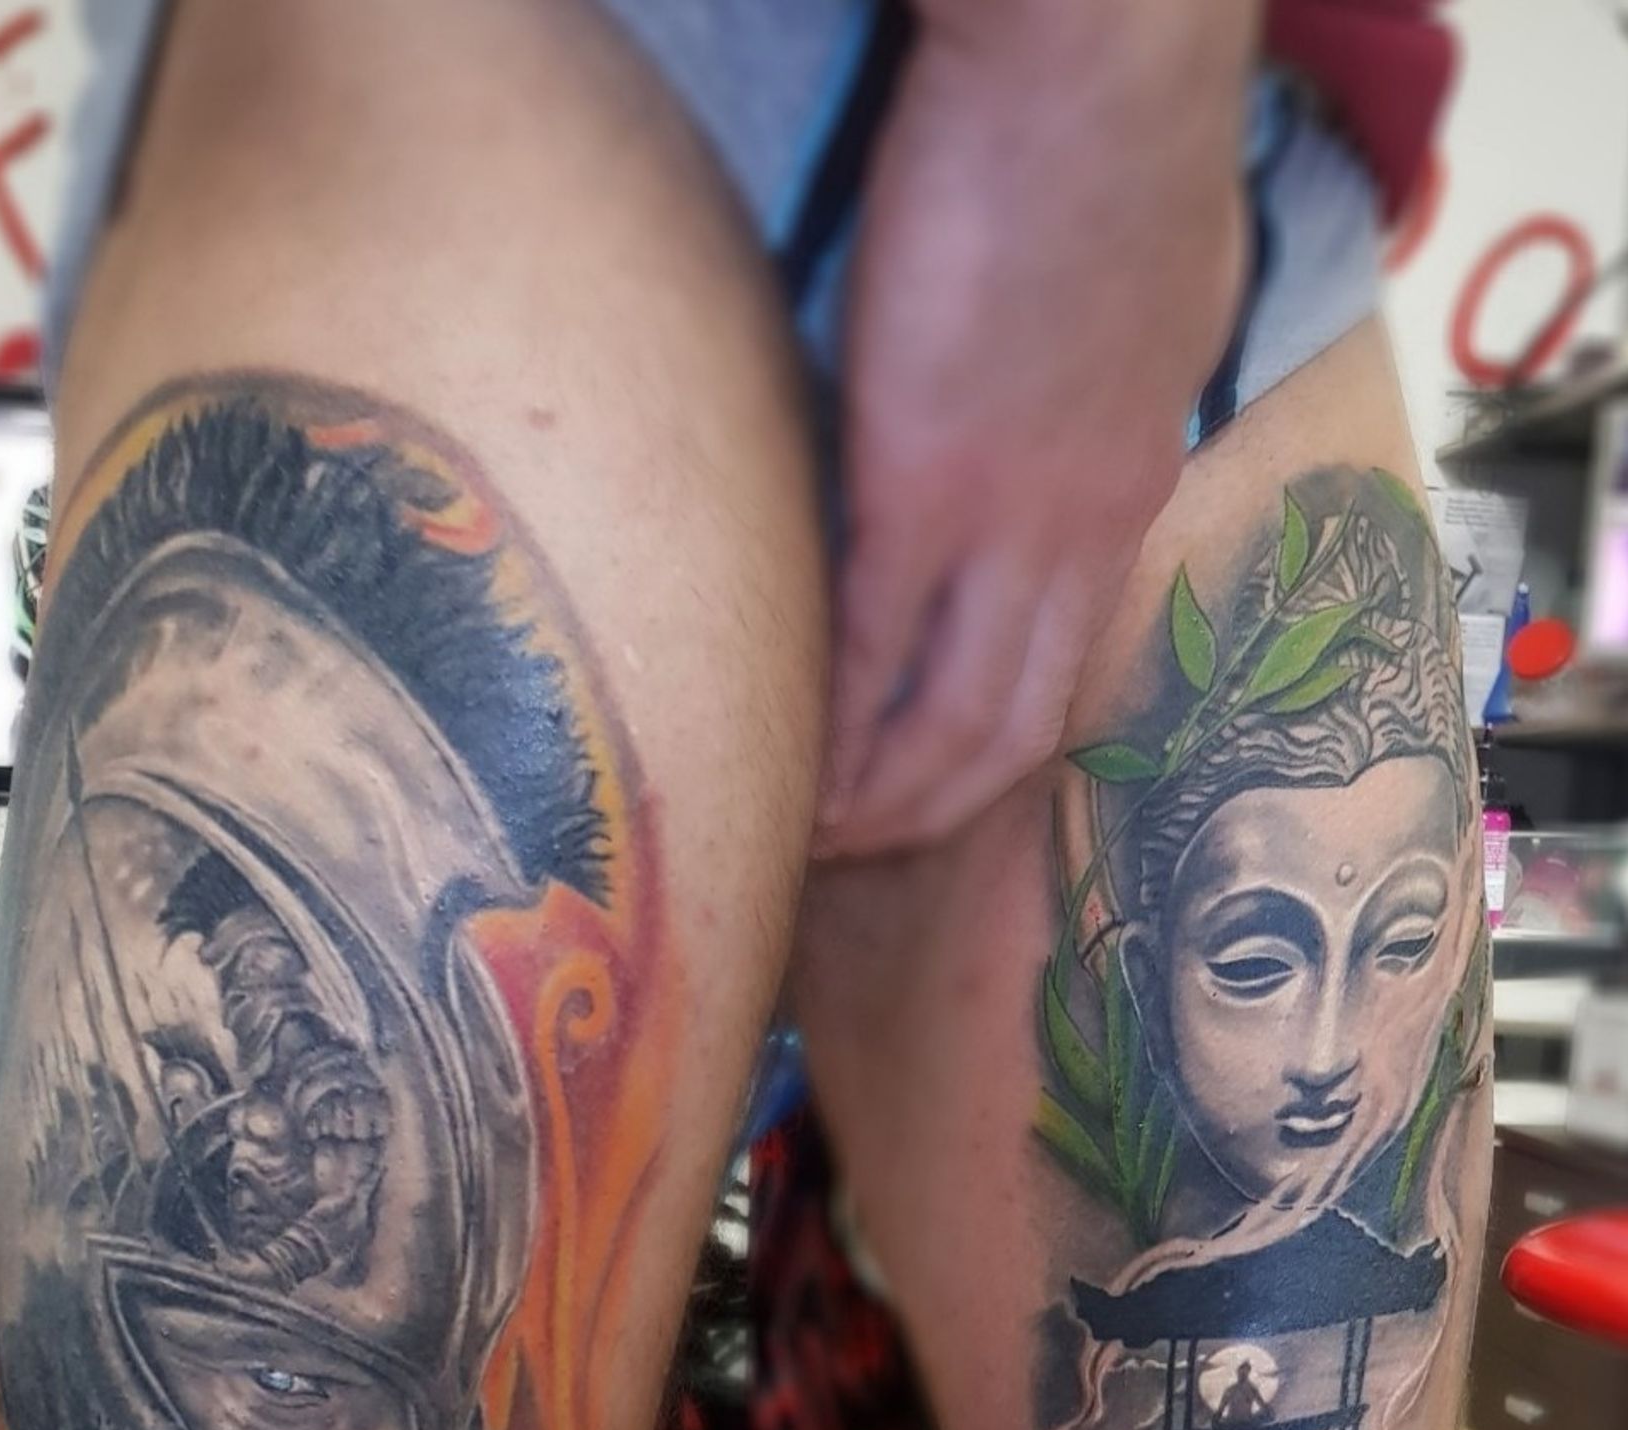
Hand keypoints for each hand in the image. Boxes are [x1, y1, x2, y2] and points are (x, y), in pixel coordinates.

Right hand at [815, 0, 1254, 857]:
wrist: (1093, 65)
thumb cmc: (1106, 138)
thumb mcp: (1138, 291)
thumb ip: (1098, 374)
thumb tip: (1060, 393)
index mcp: (1131, 481)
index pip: (1066, 660)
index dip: (995, 748)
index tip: (930, 785)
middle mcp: (1086, 532)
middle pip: (1016, 726)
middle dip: (936, 809)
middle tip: (861, 848)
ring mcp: (1011, 521)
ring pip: (955, 718)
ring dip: (882, 796)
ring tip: (812, 836)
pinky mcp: (926, 487)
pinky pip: (878, 654)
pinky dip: (837, 732)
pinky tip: (795, 778)